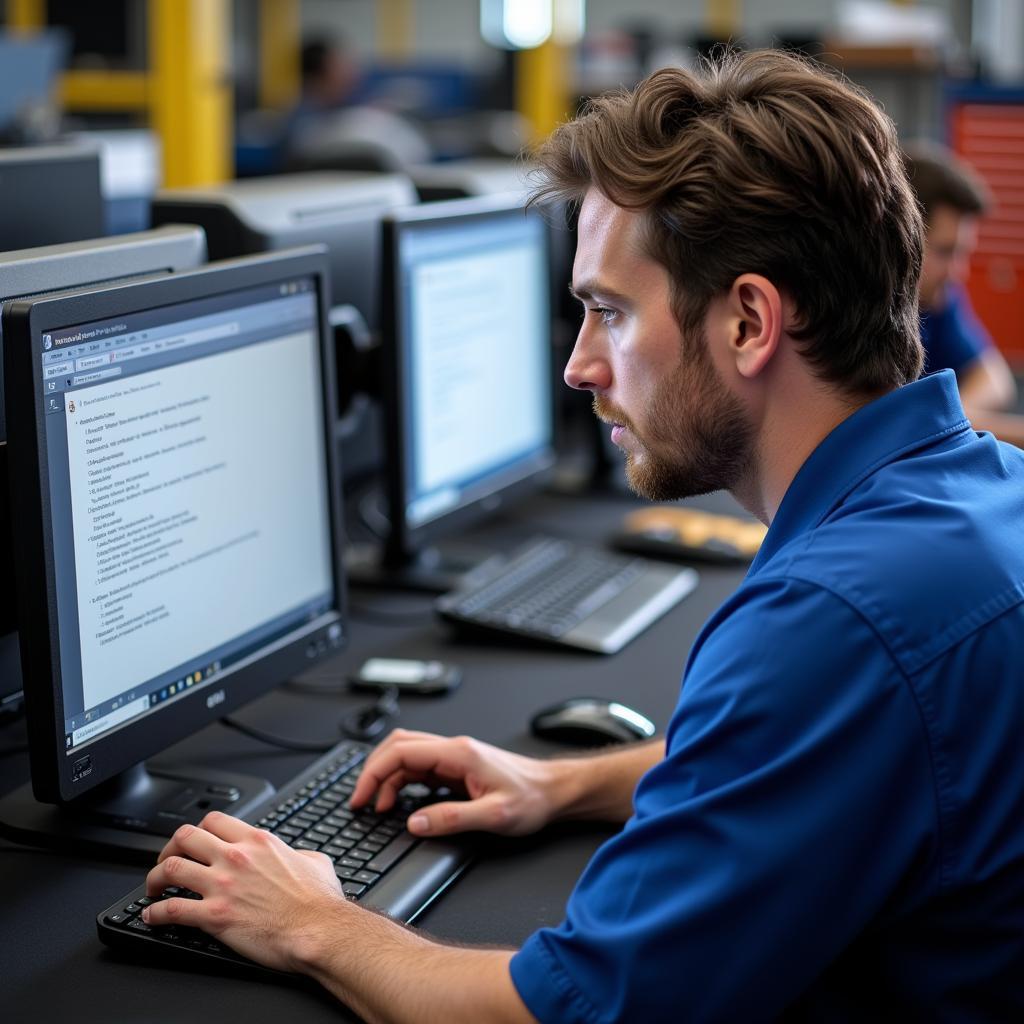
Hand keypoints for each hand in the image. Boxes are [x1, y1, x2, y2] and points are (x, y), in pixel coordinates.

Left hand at [142, 812, 348, 972]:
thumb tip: (298, 857)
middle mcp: (235, 857)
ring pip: (171, 868)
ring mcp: (222, 885)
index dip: (198, 829)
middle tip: (167, 861)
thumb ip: (299, 854)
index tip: (194, 842)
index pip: (214, 820)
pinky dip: (155, 913)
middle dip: (169, 848)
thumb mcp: (316, 861)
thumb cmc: (319, 901)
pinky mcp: (214, 916)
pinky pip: (171, 910)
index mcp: (258, 841)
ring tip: (153, 888)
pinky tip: (152, 917)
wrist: (318, 930)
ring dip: (155, 878)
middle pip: (185, 837)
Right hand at [350, 729, 558, 836]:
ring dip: (387, 777)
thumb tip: (415, 823)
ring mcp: (455, 757)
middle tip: (360, 800)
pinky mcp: (457, 768)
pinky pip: (420, 768)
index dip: (374, 773)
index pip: (402, 751)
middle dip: (373, 771)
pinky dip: (402, 782)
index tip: (361, 797)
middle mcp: (454, 749)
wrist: (555, 791)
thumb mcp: (494, 816)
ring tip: (378, 806)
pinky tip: (400, 802)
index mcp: (459, 753)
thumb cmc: (532, 799)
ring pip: (407, 755)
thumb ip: (452, 818)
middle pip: (398, 746)